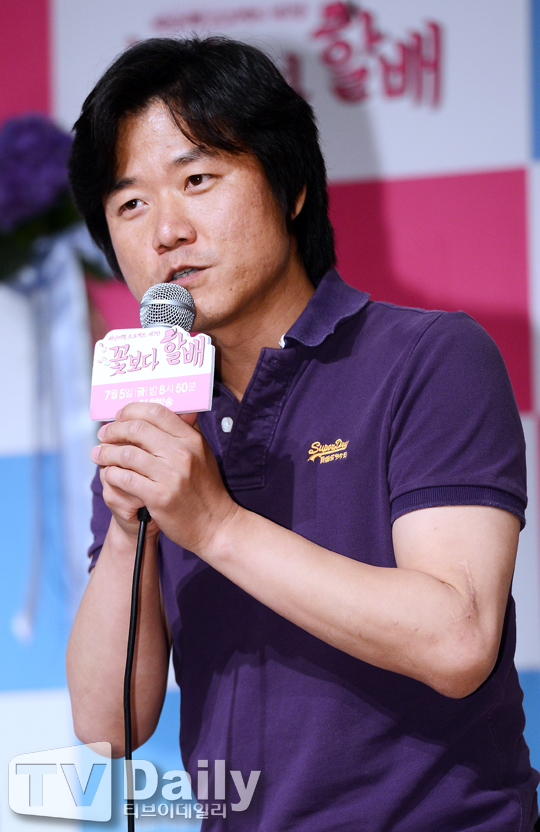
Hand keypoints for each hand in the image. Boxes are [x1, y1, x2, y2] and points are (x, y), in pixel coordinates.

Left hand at [91, 403, 237, 552]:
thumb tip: (170, 408)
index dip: (131, 410)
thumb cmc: (205, 489)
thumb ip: (185, 431)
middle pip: (137, 429)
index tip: (119, 416)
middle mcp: (182, 453)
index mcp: (191, 439)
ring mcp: (170, 475)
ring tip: (98, 455)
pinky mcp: (159, 497)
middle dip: (113, 430)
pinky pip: (125, 478)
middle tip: (103, 435)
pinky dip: (112, 473)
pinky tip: (110, 474)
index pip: (156, 411)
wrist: (214, 525)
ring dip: (106, 453)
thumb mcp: (202, 454)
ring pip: (126, 453)